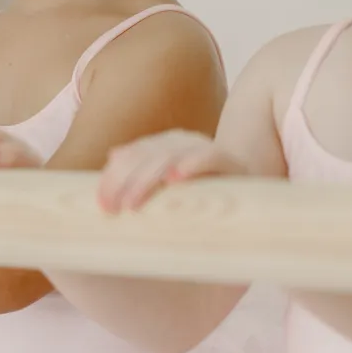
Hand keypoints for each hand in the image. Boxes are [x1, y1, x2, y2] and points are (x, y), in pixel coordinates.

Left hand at [97, 129, 243, 214]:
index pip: (135, 154)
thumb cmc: (200, 200)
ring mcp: (208, 151)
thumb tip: (113, 155)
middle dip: (126, 180)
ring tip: (133, 203)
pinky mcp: (233, 164)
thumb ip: (141, 174)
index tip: (102, 204)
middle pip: (150, 154)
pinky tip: (176, 177)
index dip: (115, 176)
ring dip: (149, 178)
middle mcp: (185, 144)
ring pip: (173, 155)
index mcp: (167, 147)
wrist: (249, 199)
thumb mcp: (166, 192)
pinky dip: (194, 164)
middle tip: (113, 209)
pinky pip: (212, 157)